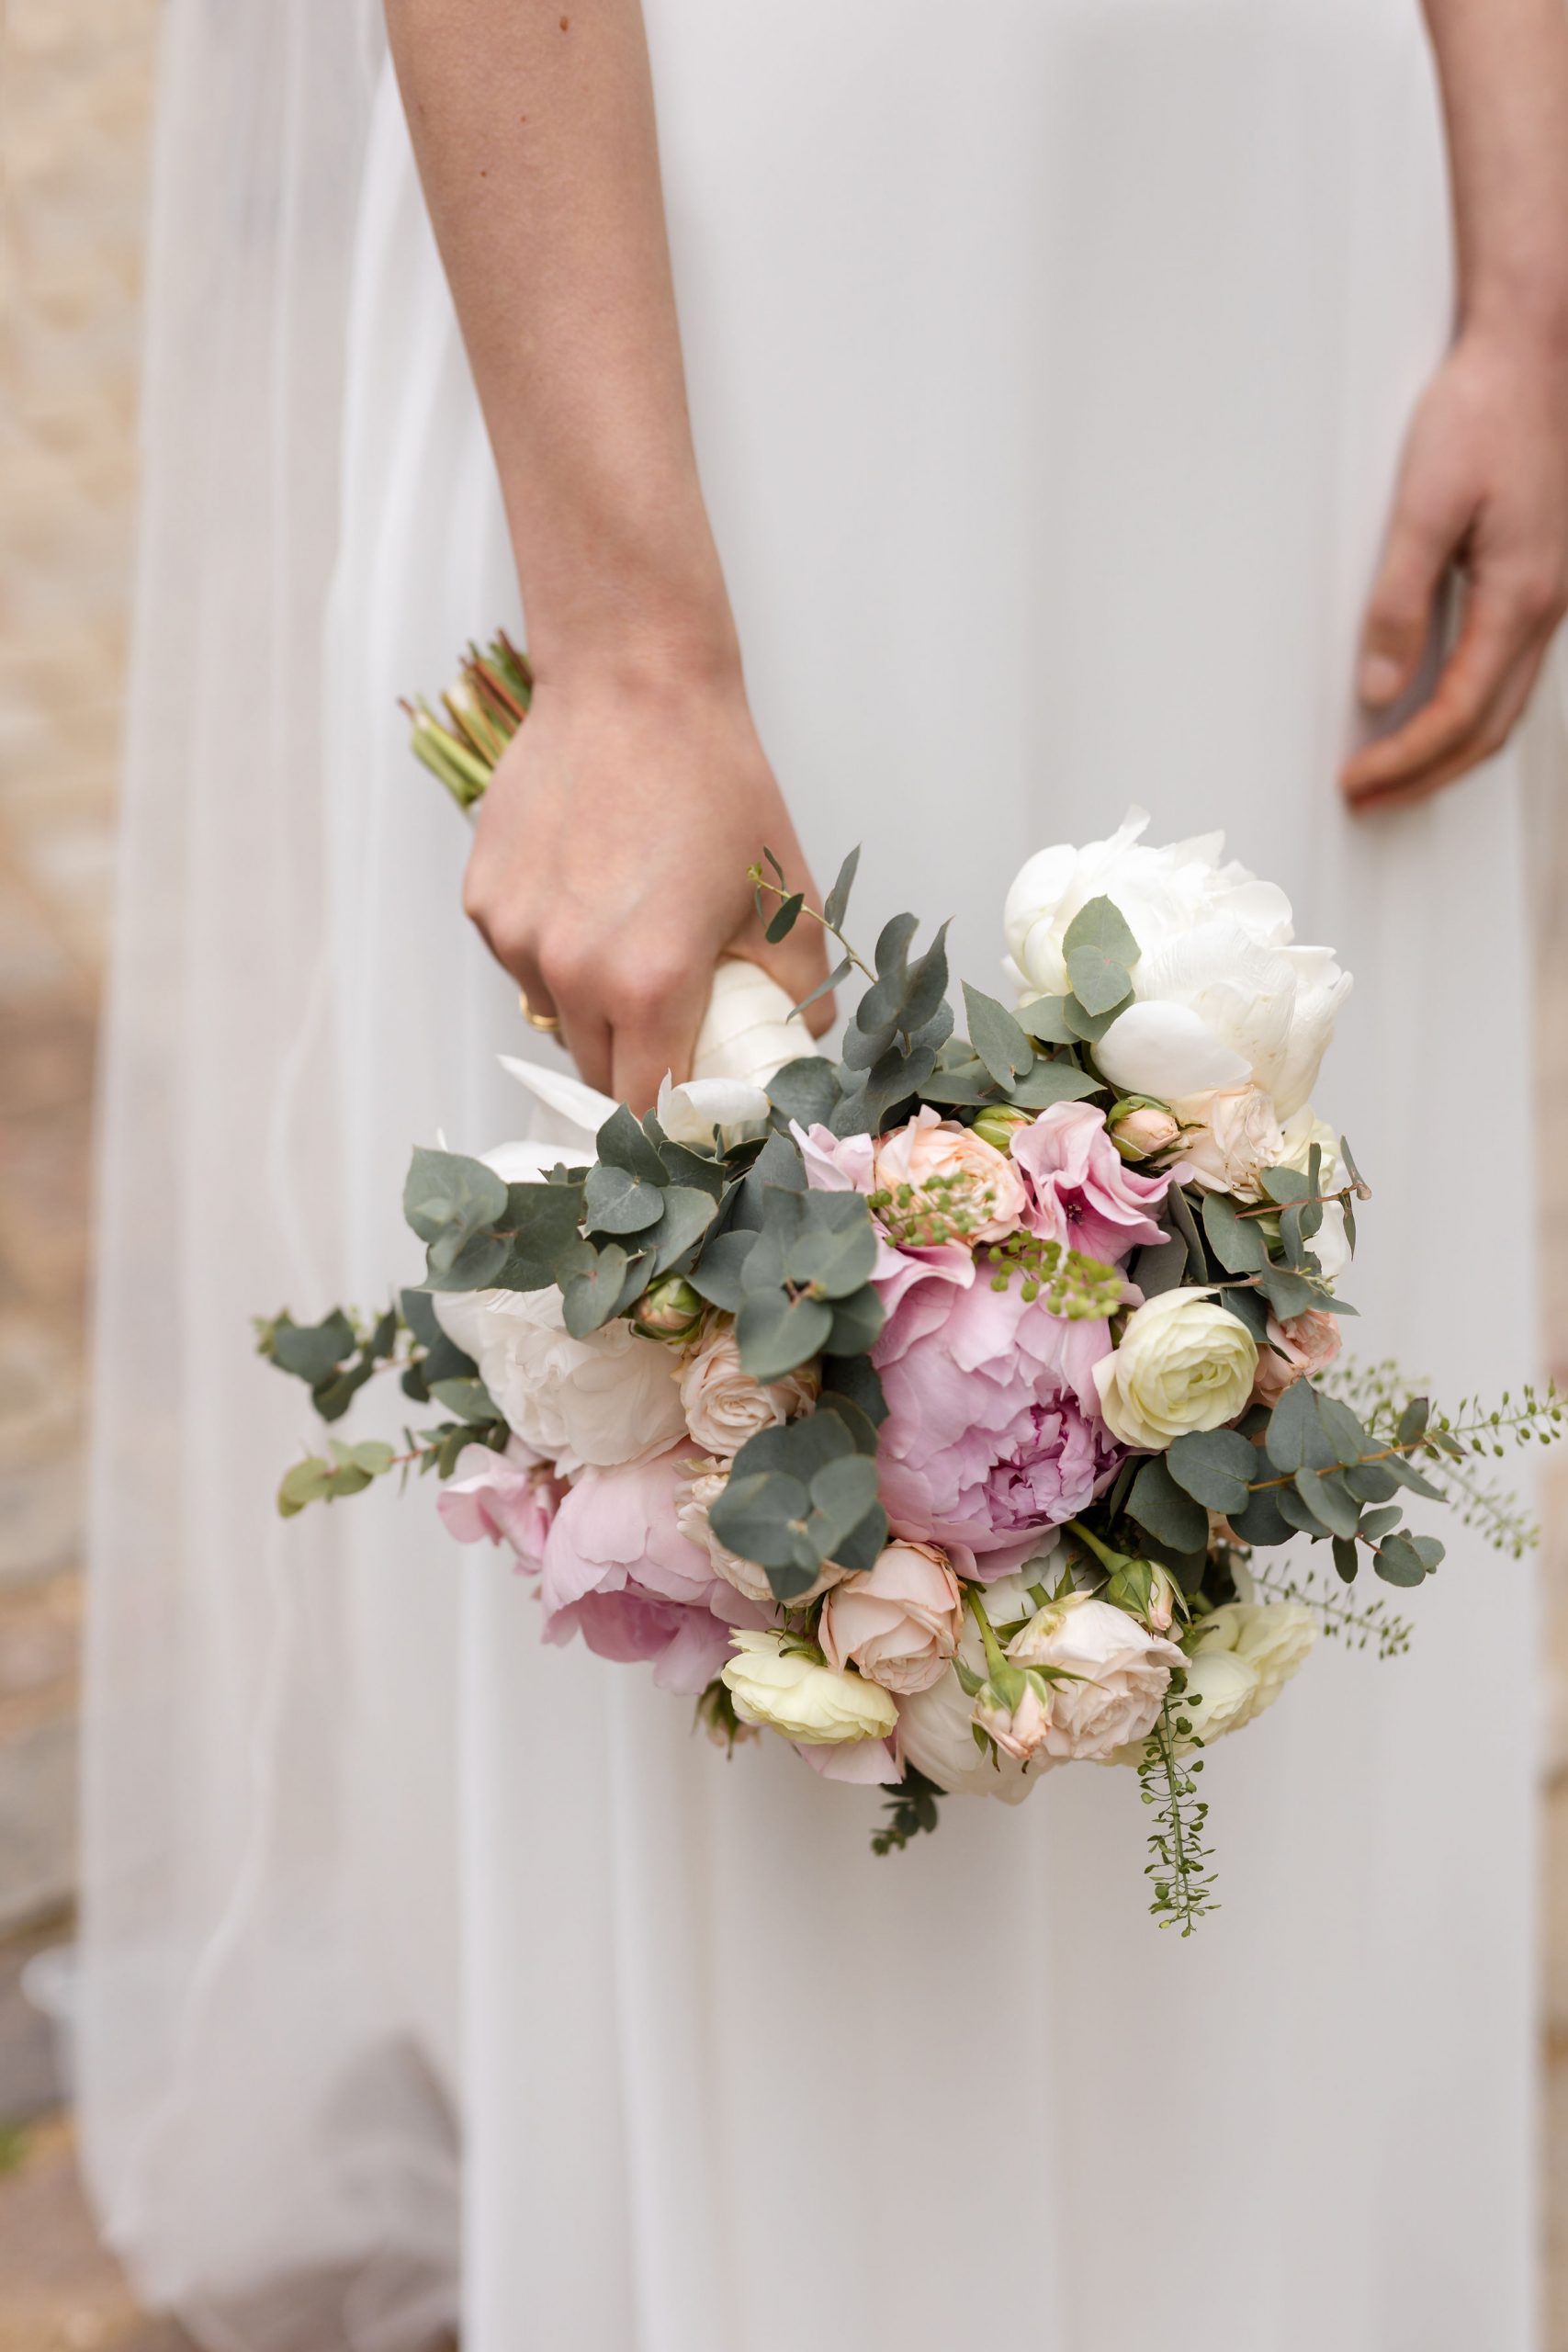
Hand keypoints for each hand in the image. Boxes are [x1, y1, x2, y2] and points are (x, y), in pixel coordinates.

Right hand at [462, 664, 831, 1108]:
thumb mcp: (786, 898)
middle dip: (636, 1059)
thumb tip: (792, 1051)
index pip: (646, 1106)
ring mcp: (515, 936)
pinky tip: (587, 887)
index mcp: (647, 984)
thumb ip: (794, 994)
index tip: (695, 1098)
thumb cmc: (718, 785)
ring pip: (555, 1013)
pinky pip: (521, 959)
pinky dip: (552, 949)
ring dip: (591, 1002)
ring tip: (629, 928)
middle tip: (674, 1012)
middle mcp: (569, 971)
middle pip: (596, 1071)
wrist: (633, 684)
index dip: (674, 1114)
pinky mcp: (482, 900)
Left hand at [1343, 326, 1567, 811]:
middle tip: (1367, 800)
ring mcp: (1553, 595)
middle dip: (1426, 775)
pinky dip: (1473, 710)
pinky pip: (1512, 671)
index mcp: (1521, 597)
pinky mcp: (1544, 578)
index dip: (1405, 760)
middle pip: (1490, 729)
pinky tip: (1436, 712)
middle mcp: (1548, 607)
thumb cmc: (1482, 410)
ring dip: (1450, 751)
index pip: (1458, 715)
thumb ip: (1399, 602)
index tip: (1356, 782)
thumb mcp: (1423, 506)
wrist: (1535, 349)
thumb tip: (1379, 688)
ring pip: (1507, 706)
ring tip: (1394, 773)